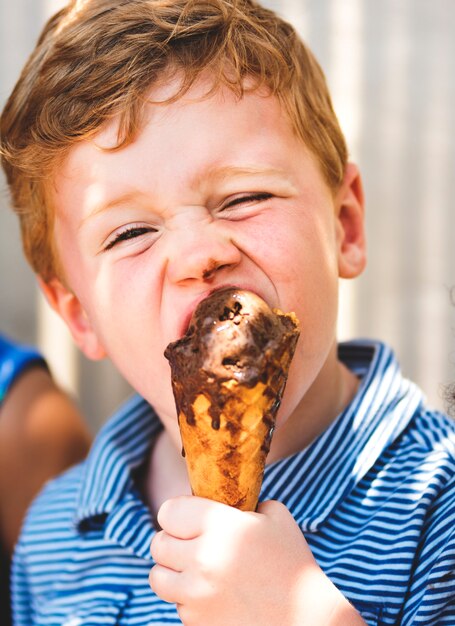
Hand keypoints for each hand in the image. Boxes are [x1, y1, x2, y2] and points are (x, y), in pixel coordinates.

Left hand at [149, 496, 364, 625]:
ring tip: (193, 569)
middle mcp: (203, 559)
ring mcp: (197, 594)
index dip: (176, 512)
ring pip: (157, 576)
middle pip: (158, 543)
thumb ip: (242, 502)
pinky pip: (175, 604)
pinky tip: (212, 595)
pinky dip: (187, 599)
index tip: (186, 517)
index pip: (169, 511)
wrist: (306, 621)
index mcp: (221, 526)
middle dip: (172, 540)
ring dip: (172, 571)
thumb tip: (216, 497)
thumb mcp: (274, 517)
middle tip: (190, 543)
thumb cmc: (292, 563)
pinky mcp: (196, 622)